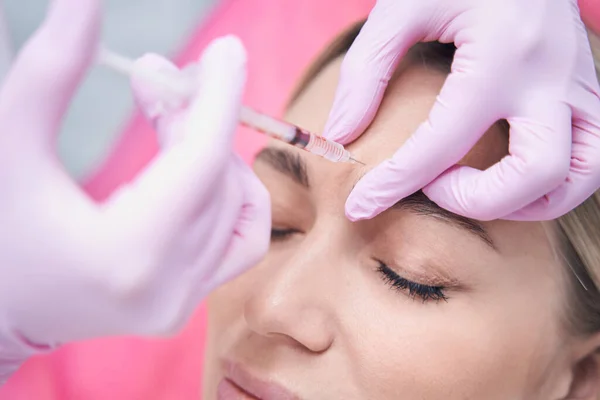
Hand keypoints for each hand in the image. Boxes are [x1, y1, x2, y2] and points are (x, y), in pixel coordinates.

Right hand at [0, 0, 268, 381]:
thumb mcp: (8, 146)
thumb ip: (49, 74)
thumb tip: (84, 2)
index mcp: (124, 253)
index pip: (201, 163)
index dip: (219, 99)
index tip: (227, 50)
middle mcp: (168, 289)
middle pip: (216, 179)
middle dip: (196, 117)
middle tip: (158, 78)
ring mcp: (182, 304)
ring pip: (234, 205)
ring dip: (210, 152)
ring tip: (164, 122)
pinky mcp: (185, 305)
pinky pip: (242, 240)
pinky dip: (232, 195)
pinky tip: (200, 169)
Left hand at [325, 0, 599, 220]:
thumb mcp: (400, 8)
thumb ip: (365, 72)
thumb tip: (339, 137)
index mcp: (499, 53)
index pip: (442, 142)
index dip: (393, 185)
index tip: (358, 208)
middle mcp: (549, 75)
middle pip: (534, 172)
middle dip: (474, 200)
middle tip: (432, 185)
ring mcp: (577, 84)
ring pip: (578, 176)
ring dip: (522, 202)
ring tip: (473, 192)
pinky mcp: (588, 89)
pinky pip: (593, 157)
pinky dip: (554, 185)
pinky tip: (510, 179)